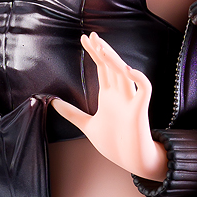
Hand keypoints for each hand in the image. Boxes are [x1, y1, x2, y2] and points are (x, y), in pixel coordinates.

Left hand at [53, 33, 169, 181]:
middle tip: (91, 35)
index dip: (94, 52)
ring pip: (125, 73)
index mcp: (108, 95)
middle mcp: (120, 94)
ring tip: (102, 48)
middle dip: (102, 50)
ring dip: (115, 60)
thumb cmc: (113, 143)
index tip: (85, 39)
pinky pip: (144, 89)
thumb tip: (53, 103)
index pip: (102, 67)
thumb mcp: (87, 126)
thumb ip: (72, 113)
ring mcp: (130, 100)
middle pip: (111, 66)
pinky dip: (139, 79)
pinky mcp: (140, 110)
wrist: (131, 160)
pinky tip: (128, 70)